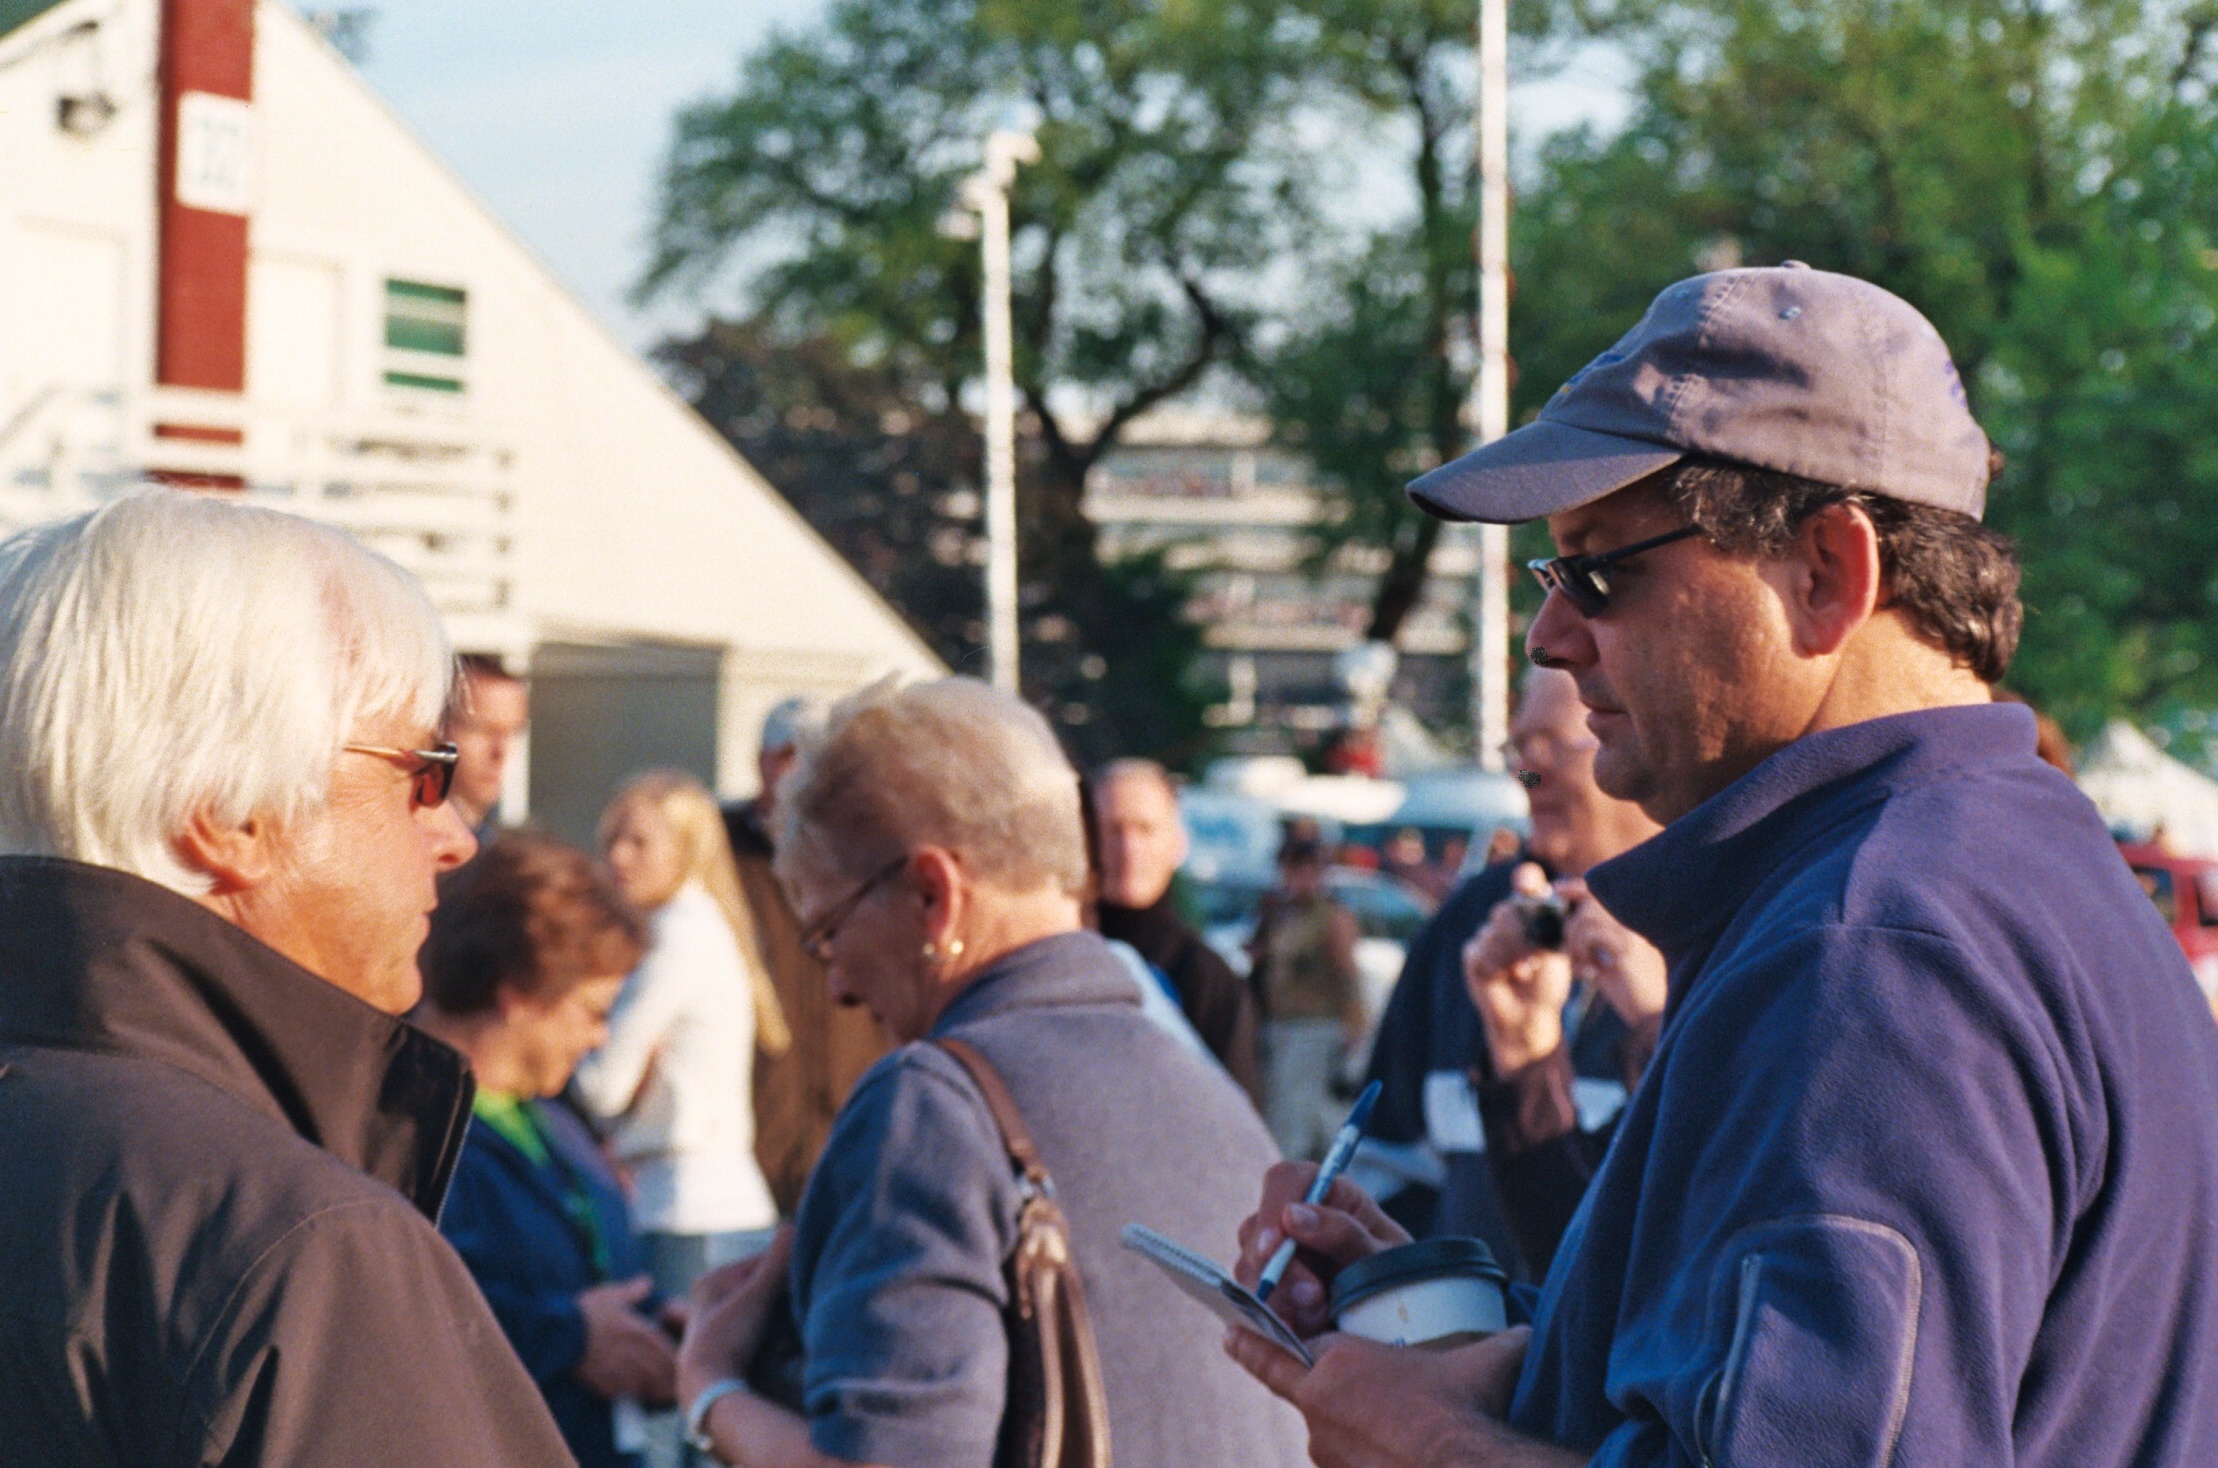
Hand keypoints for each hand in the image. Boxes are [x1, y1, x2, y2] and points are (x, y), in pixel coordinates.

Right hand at [574, 1275, 677, 1404]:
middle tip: (675, 1378)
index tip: (681, 1361)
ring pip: (651, 1387)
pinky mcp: (607, 1386)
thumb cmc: (585, 1312)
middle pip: (665, 1373)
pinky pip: (630, 1395)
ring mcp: (623, 1373)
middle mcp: (638, 1355)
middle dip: (672, 1376)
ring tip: (661, 1389)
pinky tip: (638, 1391)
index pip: (672, 1352)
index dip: (679, 1358)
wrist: (558, 1336)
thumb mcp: (611, 1295)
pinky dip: (637, 1394)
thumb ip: (633, 1291)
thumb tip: (647, 1281)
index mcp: (642, 1333)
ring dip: (658, 1388)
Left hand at [676, 1226, 793, 1409]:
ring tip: (797, 1312)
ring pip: (756, 1303)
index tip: (810, 1273)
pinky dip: (767, 1322)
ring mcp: (714, 1320)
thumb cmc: (729, 1337)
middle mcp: (710, 1295)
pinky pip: (752, 1321)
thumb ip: (776, 1261)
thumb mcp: (757, 1295)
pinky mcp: (721, 1342)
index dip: (788, 1266)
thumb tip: (792, 1224)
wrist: (707, 1388)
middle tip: (806, 1294)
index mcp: (713, 1279)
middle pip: (759, 1283)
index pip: (762, 1261)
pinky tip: (781, 1332)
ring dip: (776, 1306)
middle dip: (782, 1287)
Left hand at [1224, 1327, 1575, 1467]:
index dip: (1252, 1335)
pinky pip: (1345, 1460)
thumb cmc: (1471, 1407)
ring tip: (1389, 1427)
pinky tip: (1392, 1451)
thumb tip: (1529, 1330)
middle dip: (1299, 1378)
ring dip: (1347, 1426)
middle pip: (1296, 1386)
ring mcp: (1327, 1453)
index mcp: (1338, 1363)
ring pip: (1326, 1431)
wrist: (1469, 1465)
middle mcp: (1320, 1408)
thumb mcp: (1483, 1358)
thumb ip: (1497, 1338)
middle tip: (1287, 1366)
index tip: (1229, 1328)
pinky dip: (1362, 1455)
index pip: (1276, 1344)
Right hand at [1233, 1162, 1410, 1337]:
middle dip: (1281, 1269)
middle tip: (1314, 1298)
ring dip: (1281, 1297)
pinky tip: (1304, 1329)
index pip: (1284, 1179)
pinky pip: (1252, 1300)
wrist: (1399, 1321)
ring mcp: (1277, 1254)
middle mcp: (1293, 1218)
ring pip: (1249, 1268)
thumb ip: (1344, 1233)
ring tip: (1322, 1316)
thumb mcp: (1382, 1256)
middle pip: (1258, 1230)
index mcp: (1325, 1193)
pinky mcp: (1269, 1289)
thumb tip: (1292, 1214)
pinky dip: (1276, 1316)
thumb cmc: (1397, 1276)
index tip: (1274, 1247)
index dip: (1272, 1207)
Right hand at [1464, 868, 1572, 1073]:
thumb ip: (1544, 917)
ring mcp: (1486, 937)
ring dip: (1513, 952)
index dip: (1527, 881)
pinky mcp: (1472, 954)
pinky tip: (1507, 976)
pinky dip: (1497, 963)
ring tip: (1524, 971)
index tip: (1528, 882)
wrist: (1531, 1016)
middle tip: (1535, 956)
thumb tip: (1536, 885)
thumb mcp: (1553, 947)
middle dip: (1523, 932)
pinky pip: (1480, 947)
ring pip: (1493, 928)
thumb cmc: (1548, 984)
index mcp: (1529, 915)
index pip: (1526, 884)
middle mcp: (1506, 922)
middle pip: (1507, 908)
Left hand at [1560, 881, 1667, 1026]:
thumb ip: (1595, 944)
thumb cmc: (1633, 993)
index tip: (1557, 889)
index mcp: (1634, 923)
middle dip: (1570, 927)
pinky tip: (1590, 974)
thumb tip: (1569, 928)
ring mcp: (1632, 933)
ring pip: (1585, 918)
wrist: (1653, 1017)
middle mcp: (1635, 922)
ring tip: (1583, 968)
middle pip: (1589, 902)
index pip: (1603, 893)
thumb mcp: (1610, 963)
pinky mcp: (1626, 948)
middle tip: (1573, 955)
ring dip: (1574, 944)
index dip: (1577, 887)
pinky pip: (1590, 935)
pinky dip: (1581, 954)